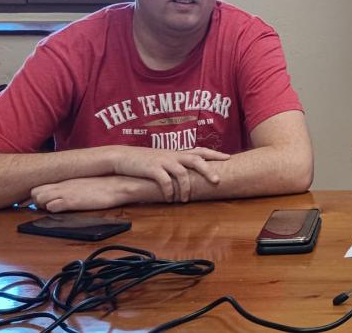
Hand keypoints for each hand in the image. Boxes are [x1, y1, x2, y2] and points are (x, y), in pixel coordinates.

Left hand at [31, 176, 138, 212]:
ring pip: (40, 199)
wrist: (118, 185)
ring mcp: (66, 192)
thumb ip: (72, 186)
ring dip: (43, 206)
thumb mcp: (85, 182)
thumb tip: (65, 192)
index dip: (35, 195)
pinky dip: (52, 210)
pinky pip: (52, 207)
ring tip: (55, 208)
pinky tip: (62, 210)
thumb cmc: (104, 185)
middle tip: (46, 206)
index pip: (39, 185)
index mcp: (65, 179)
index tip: (36, 202)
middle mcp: (62, 184)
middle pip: (35, 192)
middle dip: (36, 201)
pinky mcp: (72, 201)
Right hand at [108, 146, 229, 201]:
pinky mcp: (152, 168)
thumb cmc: (146, 161)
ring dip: (185, 188)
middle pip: (196, 159)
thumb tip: (191, 174)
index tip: (228, 157)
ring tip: (185, 200)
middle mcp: (173, 155)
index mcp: (178, 153)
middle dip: (208, 170)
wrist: (123, 157)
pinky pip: (164, 180)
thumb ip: (177, 164)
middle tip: (217, 181)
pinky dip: (169, 191)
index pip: (200, 151)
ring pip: (181, 173)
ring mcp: (163, 161)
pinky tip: (169, 198)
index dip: (214, 153)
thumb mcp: (164, 160)